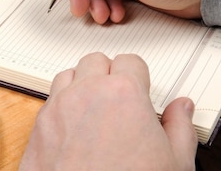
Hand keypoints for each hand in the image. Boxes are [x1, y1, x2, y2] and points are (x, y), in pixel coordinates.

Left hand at [19, 53, 196, 170]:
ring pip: (69, 74)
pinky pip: (50, 100)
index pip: (130, 61)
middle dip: (109, 74)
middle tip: (120, 99)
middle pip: (96, 61)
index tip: (142, 90)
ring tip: (96, 109)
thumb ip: (180, 128)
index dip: (139, 76)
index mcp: (123, 93)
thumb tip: (182, 108)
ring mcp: (58, 107)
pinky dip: (62, 105)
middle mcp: (87, 93)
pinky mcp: (38, 125)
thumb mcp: (174, 163)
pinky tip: (75, 128)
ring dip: (81, 84)